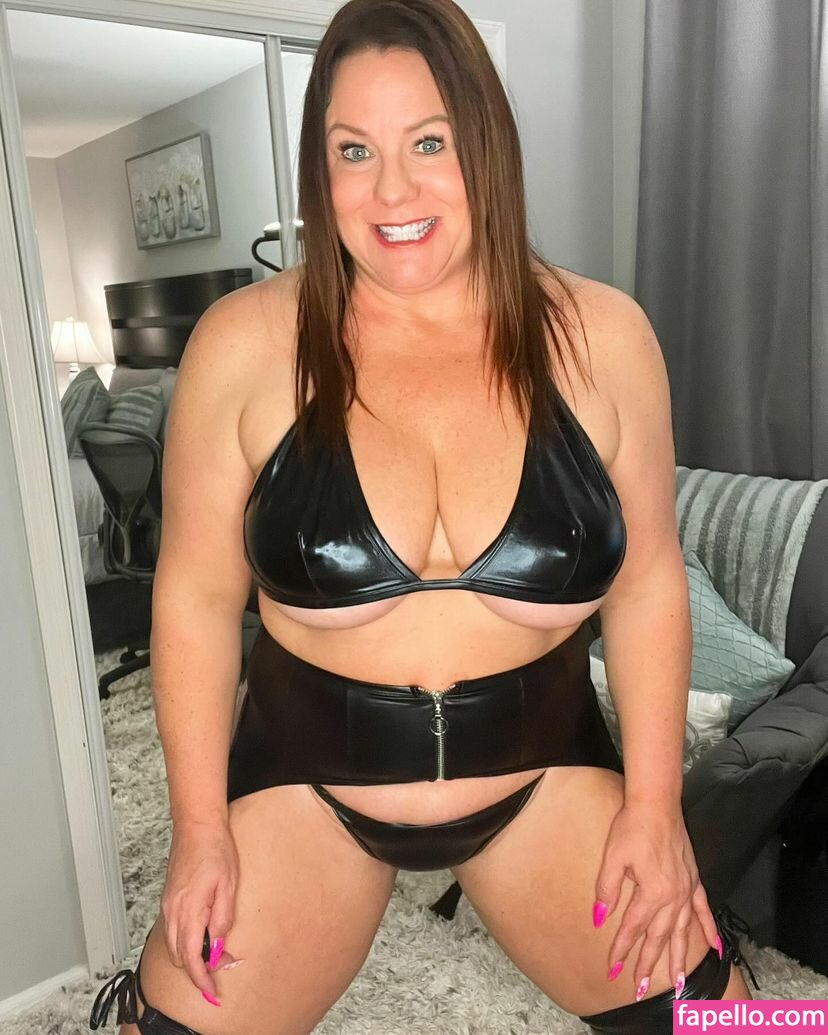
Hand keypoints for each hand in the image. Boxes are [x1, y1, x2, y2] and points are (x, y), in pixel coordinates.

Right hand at [161, 818, 240, 1003]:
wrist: (197, 826)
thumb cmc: (215, 850)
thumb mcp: (229, 885)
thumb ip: (222, 918)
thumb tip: (217, 944)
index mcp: (188, 910)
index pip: (191, 958)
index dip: (201, 979)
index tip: (210, 991)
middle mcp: (173, 911)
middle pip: (179, 956)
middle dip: (198, 969)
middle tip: (222, 965)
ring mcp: (168, 905)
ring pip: (174, 945)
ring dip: (192, 955)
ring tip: (215, 951)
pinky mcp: (169, 899)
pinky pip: (173, 930)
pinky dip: (186, 940)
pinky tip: (202, 934)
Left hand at [592, 801, 719, 998]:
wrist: (657, 803)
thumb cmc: (632, 826)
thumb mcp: (612, 857)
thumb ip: (607, 890)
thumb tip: (599, 918)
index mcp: (652, 893)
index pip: (632, 929)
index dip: (622, 950)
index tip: (613, 969)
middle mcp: (673, 897)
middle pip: (658, 938)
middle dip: (649, 964)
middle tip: (641, 990)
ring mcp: (686, 890)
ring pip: (682, 932)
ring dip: (680, 958)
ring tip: (681, 984)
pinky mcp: (694, 880)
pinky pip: (703, 910)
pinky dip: (709, 930)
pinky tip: (715, 949)